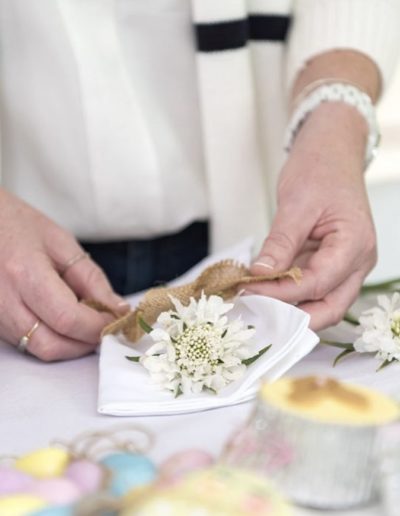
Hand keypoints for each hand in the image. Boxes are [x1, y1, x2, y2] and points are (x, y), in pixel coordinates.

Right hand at [0, 189, 127, 360]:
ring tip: (86, 321)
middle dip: (85, 343)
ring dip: (71, 344)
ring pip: (39, 350)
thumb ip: (91, 279)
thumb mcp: (62, 243)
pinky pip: (28, 343)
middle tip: (104, 326)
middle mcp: (4, 301)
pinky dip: (53, 338)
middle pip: (51, 345)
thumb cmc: (18, 224)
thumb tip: (116, 309)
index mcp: (24, 274)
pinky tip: (64, 320)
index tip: (116, 319)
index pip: (67, 318)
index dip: (97, 325)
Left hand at [246, 102, 376, 329]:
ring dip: (291, 306)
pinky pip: (313, 286)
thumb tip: (260, 274)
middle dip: (293, 316)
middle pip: (330, 307)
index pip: (317, 284)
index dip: (282, 292)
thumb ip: (280, 243)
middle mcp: (357, 261)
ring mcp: (347, 264)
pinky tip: (265, 288)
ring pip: (322, 302)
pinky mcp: (332, 261)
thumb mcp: (296, 205)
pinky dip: (290, 291)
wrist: (331, 151)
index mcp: (355, 244)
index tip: (249, 289)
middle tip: (255, 309)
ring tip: (257, 300)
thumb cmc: (320, 169)